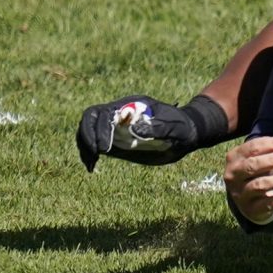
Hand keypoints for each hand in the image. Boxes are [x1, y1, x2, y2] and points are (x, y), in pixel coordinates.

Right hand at [75, 94, 226, 171]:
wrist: (188, 132)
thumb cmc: (183, 126)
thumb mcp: (175, 126)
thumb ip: (158, 127)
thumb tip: (135, 130)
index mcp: (130, 106)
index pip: (102, 112)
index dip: (99, 129)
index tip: (105, 149)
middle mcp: (119, 115)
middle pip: (90, 119)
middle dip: (88, 136)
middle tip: (96, 155)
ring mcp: (116, 127)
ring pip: (88, 130)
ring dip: (85, 146)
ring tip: (90, 164)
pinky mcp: (118, 141)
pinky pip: (96, 144)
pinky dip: (89, 154)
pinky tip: (92, 166)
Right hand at [223, 136, 272, 224]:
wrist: (246, 198)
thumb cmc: (256, 171)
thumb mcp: (257, 157)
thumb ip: (269, 149)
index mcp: (234, 158)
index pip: (253, 148)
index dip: (272, 144)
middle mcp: (233, 176)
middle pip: (252, 166)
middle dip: (272, 160)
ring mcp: (240, 194)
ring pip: (259, 185)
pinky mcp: (251, 209)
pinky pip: (268, 204)